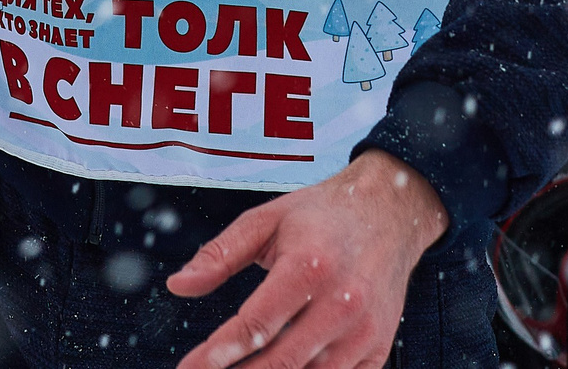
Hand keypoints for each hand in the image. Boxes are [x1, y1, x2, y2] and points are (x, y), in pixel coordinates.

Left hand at [166, 150, 447, 368]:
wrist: (390, 213)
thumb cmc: (321, 215)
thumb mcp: (265, 220)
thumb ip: (219, 254)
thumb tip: (178, 286)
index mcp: (309, 267)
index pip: (255, 325)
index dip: (217, 353)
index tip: (191, 367)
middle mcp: (342, 303)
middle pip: (280, 361)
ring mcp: (364, 332)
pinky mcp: (377, 349)